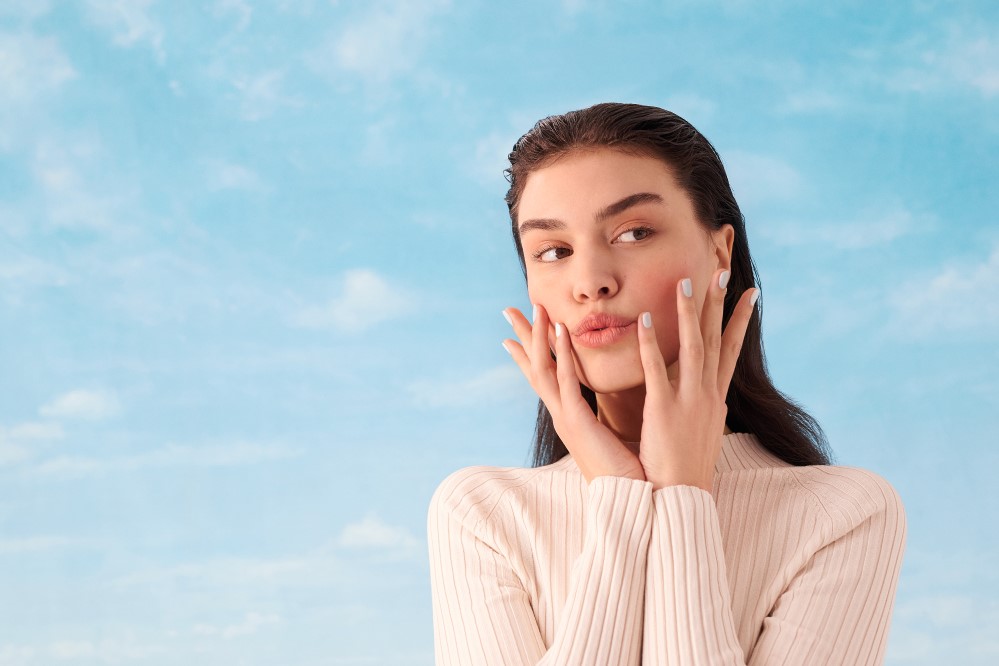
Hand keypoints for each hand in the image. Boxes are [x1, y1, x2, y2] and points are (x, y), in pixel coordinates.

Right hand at [502, 304, 645, 484]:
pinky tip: (560, 331)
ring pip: (544, 369)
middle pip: (534, 367)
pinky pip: (565, 382)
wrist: (632, 501)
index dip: (530, 351)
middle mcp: (562, 415)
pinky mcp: (577, 423)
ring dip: (540, 337)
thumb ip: (610, 415)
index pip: (545, 376)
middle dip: (523, 337)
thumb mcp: (613, 435)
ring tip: (537, 309)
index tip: (515, 332)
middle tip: (509, 310)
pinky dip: (561, 355)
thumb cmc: (629, 471)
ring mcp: (566, 418)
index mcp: (570, 417)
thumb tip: (617, 401)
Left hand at [636, 270, 757, 490]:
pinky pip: (656, 370)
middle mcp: (707, 395)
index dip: (739, 321)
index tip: (750, 294)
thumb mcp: (700, 435)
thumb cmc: (686, 471)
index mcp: (715, 399)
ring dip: (688, 313)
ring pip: (691, 347)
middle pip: (715, 340)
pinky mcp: (663, 411)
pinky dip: (650, 343)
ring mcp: (688, 401)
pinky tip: (643, 320)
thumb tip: (710, 401)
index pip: (730, 351)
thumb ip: (702, 412)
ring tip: (685, 283)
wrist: (681, 500)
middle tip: (722, 270)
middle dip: (719, 304)